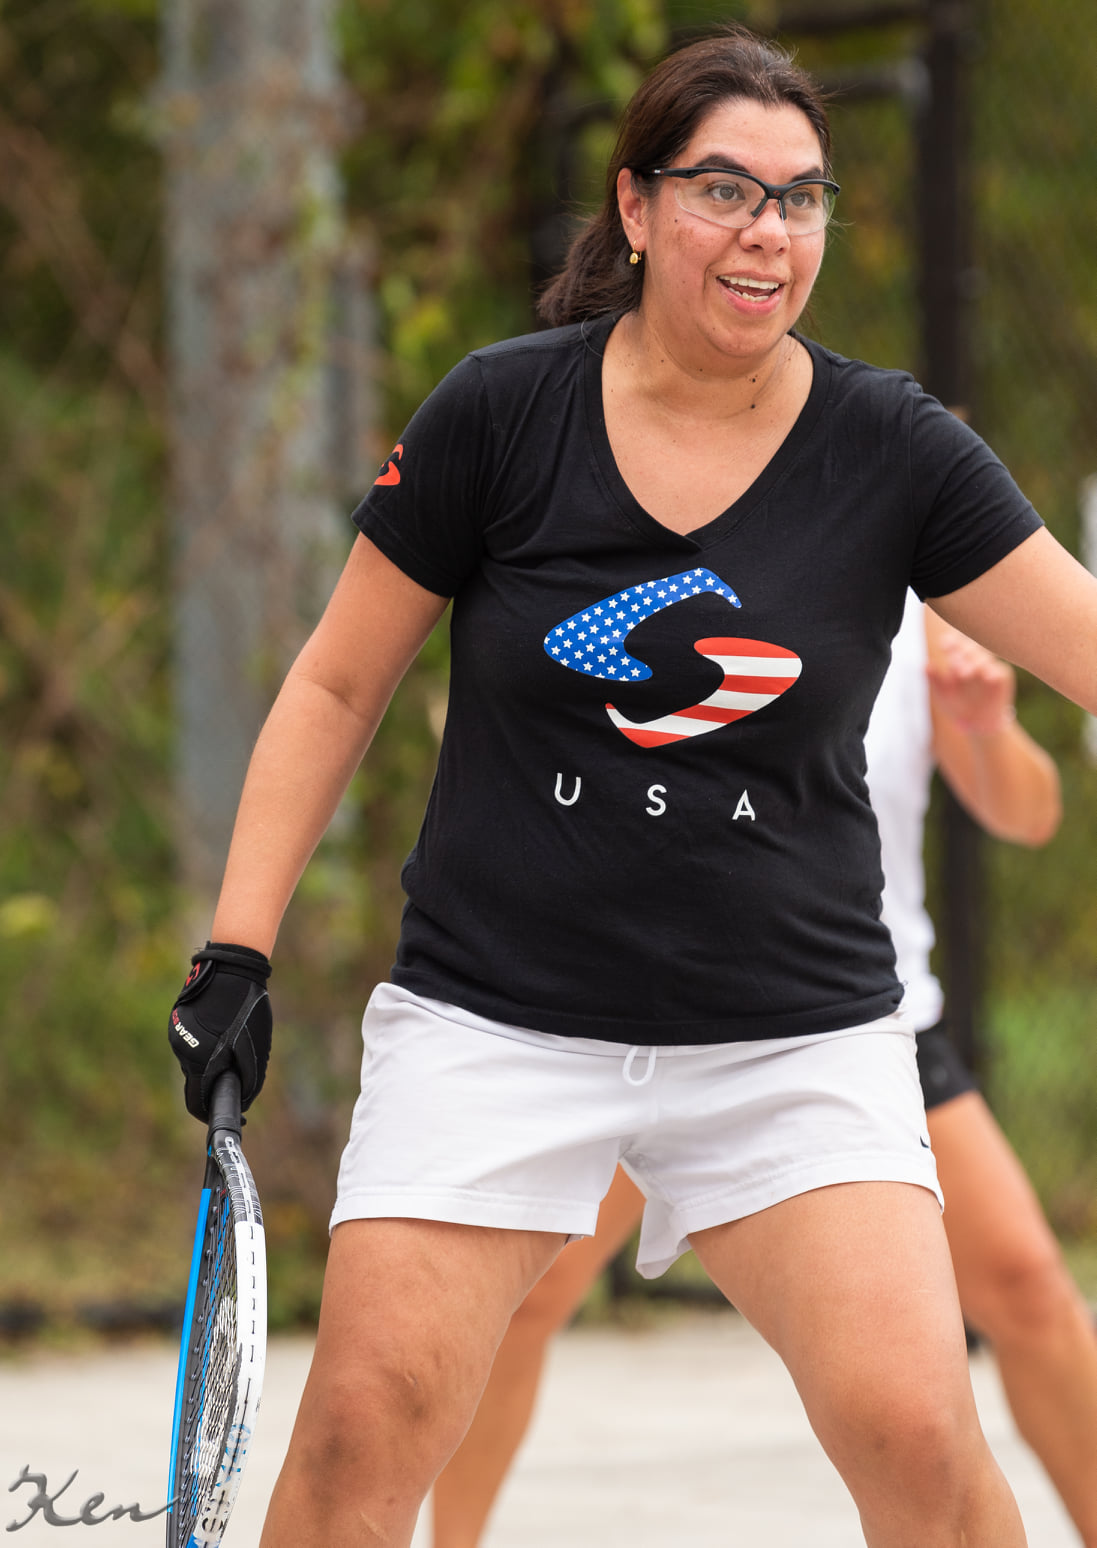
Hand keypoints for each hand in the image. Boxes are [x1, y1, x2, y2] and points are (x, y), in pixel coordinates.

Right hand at [168, 942, 271, 1121]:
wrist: (232, 967)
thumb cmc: (248, 1007)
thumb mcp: (256, 1047)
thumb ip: (249, 1077)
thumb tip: (244, 1102)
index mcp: (201, 1060)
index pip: (197, 1103)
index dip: (210, 1114)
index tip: (228, 1117)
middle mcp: (183, 1050)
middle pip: (198, 1082)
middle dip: (216, 1084)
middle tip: (239, 1075)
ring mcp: (177, 1034)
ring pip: (196, 1061)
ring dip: (213, 1061)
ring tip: (234, 1041)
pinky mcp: (178, 1021)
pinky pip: (193, 1043)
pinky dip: (208, 1044)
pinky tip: (222, 1028)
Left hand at [926, 622, 1016, 735]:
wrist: (976, 725)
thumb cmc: (958, 707)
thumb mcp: (943, 696)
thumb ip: (935, 681)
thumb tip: (925, 665)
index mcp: (960, 660)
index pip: (957, 645)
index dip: (952, 642)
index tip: (944, 644)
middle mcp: (976, 660)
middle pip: (971, 648)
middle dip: (962, 652)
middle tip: (953, 663)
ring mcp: (990, 667)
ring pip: (984, 658)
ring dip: (974, 663)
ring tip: (964, 674)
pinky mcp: (1002, 677)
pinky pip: (999, 671)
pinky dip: (992, 672)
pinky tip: (987, 677)